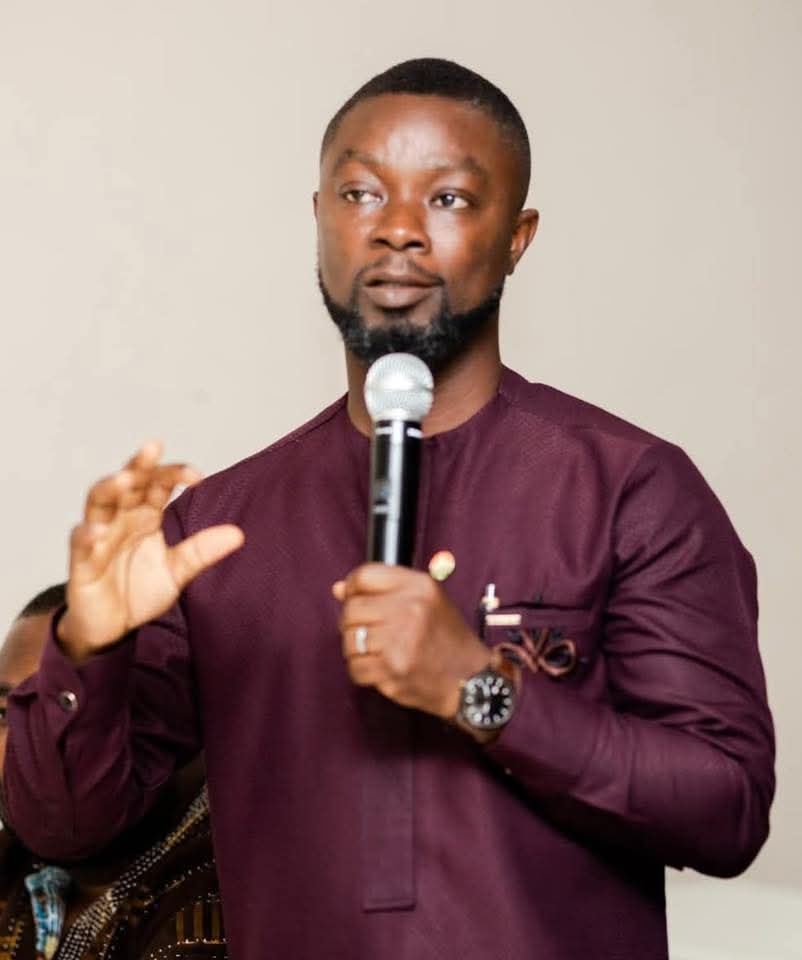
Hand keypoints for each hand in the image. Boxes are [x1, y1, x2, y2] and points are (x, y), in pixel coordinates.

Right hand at [58, 441, 243, 661]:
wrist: (113, 628)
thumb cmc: (140, 590)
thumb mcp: (177, 571)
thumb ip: (202, 551)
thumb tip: (239, 534)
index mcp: (145, 516)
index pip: (157, 484)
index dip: (174, 474)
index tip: (197, 475)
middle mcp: (121, 519)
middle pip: (127, 484)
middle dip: (138, 465)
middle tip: (153, 447)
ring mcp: (99, 538)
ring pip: (98, 503)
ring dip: (109, 488)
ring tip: (124, 479)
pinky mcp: (81, 562)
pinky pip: (80, 543)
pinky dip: (88, 535)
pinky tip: (99, 532)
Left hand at [333, 563, 489, 720]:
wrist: (470, 678)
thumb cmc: (446, 637)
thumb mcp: (426, 599)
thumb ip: (384, 590)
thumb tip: (339, 589)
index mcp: (419, 586)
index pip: (364, 576)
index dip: (352, 588)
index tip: (354, 598)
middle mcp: (411, 609)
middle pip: (352, 608)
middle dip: (352, 622)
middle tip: (368, 630)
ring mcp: (401, 641)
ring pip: (350, 639)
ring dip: (357, 648)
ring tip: (377, 650)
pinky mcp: (393, 670)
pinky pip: (355, 667)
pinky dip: (362, 670)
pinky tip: (380, 666)